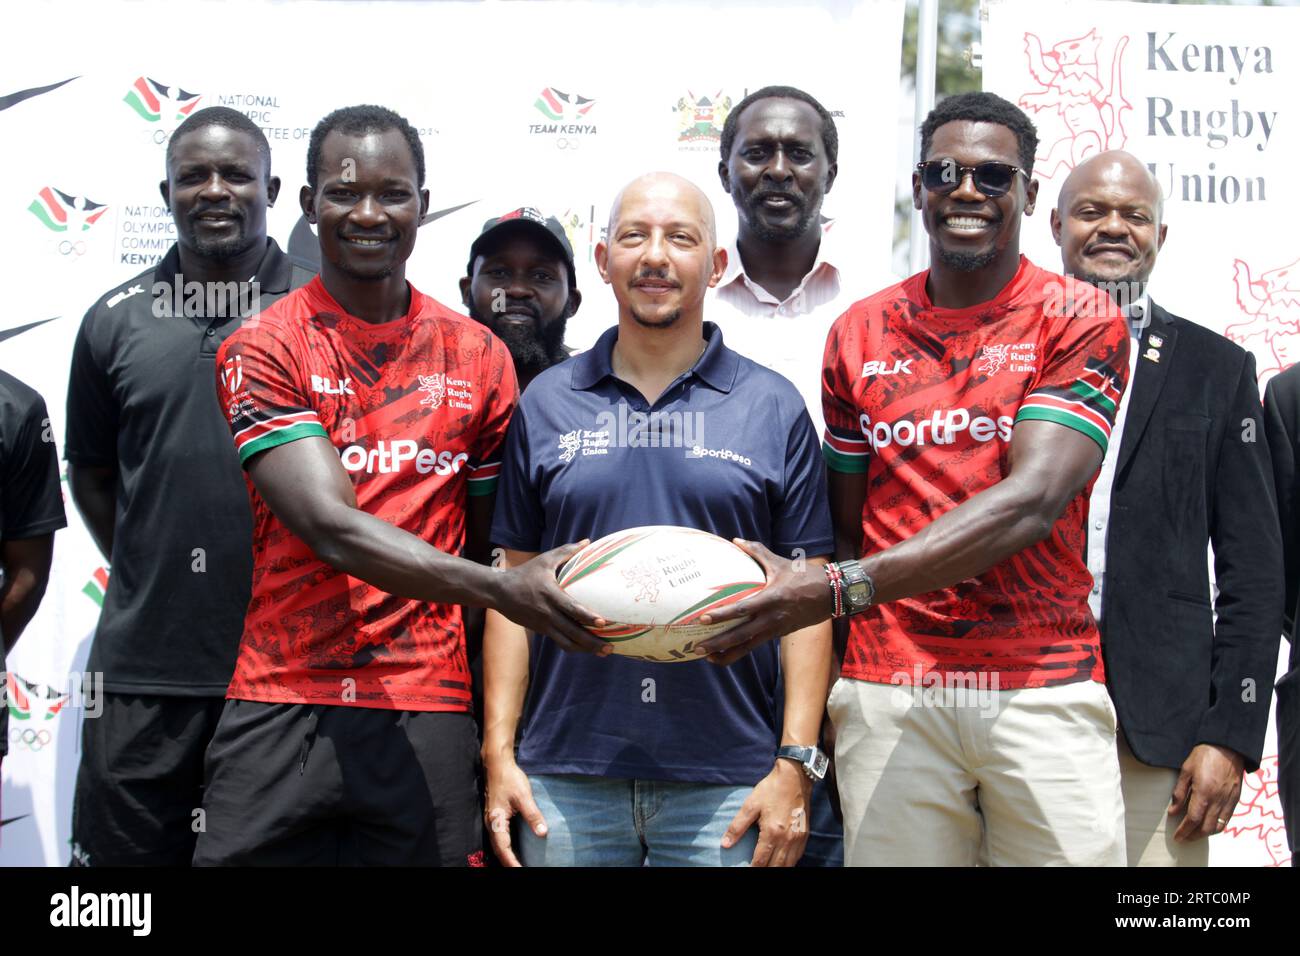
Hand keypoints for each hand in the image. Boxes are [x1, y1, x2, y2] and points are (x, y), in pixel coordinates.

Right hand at [483, 756, 547, 866]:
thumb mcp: (524, 796)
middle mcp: (491, 823)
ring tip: (518, 864)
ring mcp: (491, 820)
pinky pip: (499, 837)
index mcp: (496, 820)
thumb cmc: (509, 778)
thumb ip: (533, 815)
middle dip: (509, 862)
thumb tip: (543, 833)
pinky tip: (515, 850)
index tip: (521, 870)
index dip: (512, 862)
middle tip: (521, 870)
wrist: (497, 764)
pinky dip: (506, 847)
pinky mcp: (495, 816)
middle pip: (498, 850)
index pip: (503, 848)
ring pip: (497, 844)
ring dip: (507, 856)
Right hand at [495, 541, 612, 655]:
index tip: (602, 622)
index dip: (587, 616)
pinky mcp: (541, 631)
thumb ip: (566, 552)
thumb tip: (587, 542)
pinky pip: (560, 642)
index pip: (571, 608)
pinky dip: (575, 647)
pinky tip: (587, 648)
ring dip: (586, 649)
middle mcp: (547, 612)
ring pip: (567, 642)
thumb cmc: (525, 573)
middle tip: (610, 646)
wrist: (499, 592)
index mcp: (550, 594)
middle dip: (592, 642)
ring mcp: (544, 624)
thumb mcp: (544, 560)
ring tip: (604, 652)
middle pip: (572, 632)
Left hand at [696, 540, 831, 664]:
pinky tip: (724, 654)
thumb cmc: (805, 575)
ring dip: (726, 653)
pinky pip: (755, 645)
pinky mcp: (779, 634)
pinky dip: (739, 650)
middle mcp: (772, 618)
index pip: (743, 609)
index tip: (704, 618)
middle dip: (718, 643)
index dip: (723, 614)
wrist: (832, 594)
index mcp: (772, 598)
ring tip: (706, 657)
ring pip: (747, 646)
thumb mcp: (780, 562)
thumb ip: (756, 552)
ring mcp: (776, 629)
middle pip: (741, 635)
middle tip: (696, 647)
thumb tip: (735, 540)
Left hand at [722, 759, 812, 866]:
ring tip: (767, 868)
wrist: (795, 777)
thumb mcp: (750, 805)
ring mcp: (798, 838)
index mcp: (772, 833)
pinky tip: (782, 863)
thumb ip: (737, 826)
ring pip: (788, 865)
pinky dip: (789, 863)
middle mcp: (787, 839)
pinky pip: (797, 856)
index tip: (745, 871)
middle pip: (775, 866)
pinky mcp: (804, 834)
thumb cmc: (771, 789)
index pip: (760, 861)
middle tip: (755, 870)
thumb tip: (725, 844)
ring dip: (777, 869)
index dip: (752, 870)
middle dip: (764, 871)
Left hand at [1169, 743, 1245, 841]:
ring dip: (1206, 834)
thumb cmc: (1204, 756)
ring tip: (1195, 834)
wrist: (1227, 747)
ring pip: (1218, 826)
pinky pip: (1227, 819)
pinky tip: (1209, 825)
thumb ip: (1179, 793)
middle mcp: (1218, 800)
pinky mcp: (1236, 799)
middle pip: (1206, 828)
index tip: (1177, 837)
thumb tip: (1173, 811)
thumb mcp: (1186, 771)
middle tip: (1184, 838)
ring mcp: (1228, 801)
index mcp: (1203, 793)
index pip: (1193, 819)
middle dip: (1194, 836)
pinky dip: (1217, 826)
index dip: (1184, 831)